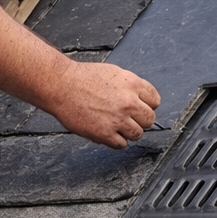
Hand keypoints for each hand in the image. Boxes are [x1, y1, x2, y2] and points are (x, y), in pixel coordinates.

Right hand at [43, 60, 160, 149]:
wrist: (61, 85)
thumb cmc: (82, 78)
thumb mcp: (113, 73)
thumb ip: (129, 86)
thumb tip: (141, 99)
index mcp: (132, 84)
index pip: (155, 100)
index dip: (146, 105)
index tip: (139, 108)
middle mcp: (128, 102)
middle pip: (149, 119)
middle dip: (139, 119)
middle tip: (127, 118)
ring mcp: (118, 119)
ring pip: (137, 134)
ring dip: (128, 132)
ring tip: (116, 126)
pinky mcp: (105, 133)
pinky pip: (121, 144)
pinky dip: (116, 141)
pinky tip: (107, 132)